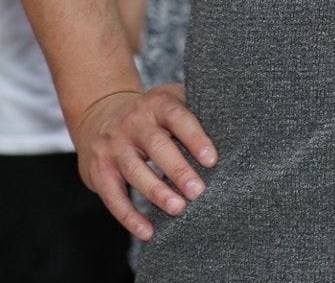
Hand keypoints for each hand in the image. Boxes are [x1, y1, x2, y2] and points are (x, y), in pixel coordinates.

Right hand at [73, 84, 219, 239]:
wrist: (99, 115)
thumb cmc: (150, 116)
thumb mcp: (168, 103)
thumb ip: (194, 114)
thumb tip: (236, 136)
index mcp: (157, 103)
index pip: (178, 116)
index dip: (195, 137)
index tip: (212, 160)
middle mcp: (133, 122)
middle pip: (156, 145)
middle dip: (178, 169)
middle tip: (198, 191)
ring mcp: (113, 146)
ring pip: (134, 170)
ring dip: (157, 191)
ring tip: (178, 209)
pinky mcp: (98, 169)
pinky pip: (113, 195)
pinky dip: (129, 216)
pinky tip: (147, 231)